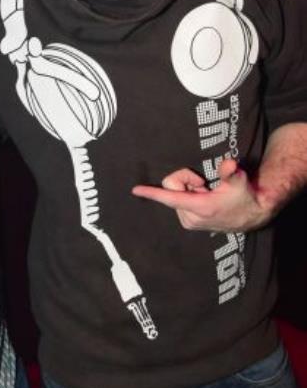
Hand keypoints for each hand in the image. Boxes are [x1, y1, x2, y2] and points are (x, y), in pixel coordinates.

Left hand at [132, 158, 269, 231]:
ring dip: (189, 189)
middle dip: (186, 180)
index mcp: (200, 207)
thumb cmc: (244, 196)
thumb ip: (231, 172)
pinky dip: (189, 195)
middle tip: (205, 183)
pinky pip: (177, 201)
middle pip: (172, 188)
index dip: (152, 193)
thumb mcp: (239, 181)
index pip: (171, 198)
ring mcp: (189, 221)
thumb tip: (229, 164)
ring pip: (174, 194)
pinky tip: (204, 198)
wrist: (251, 215)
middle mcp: (191, 218)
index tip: (136, 190)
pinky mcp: (189, 223)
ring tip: (208, 193)